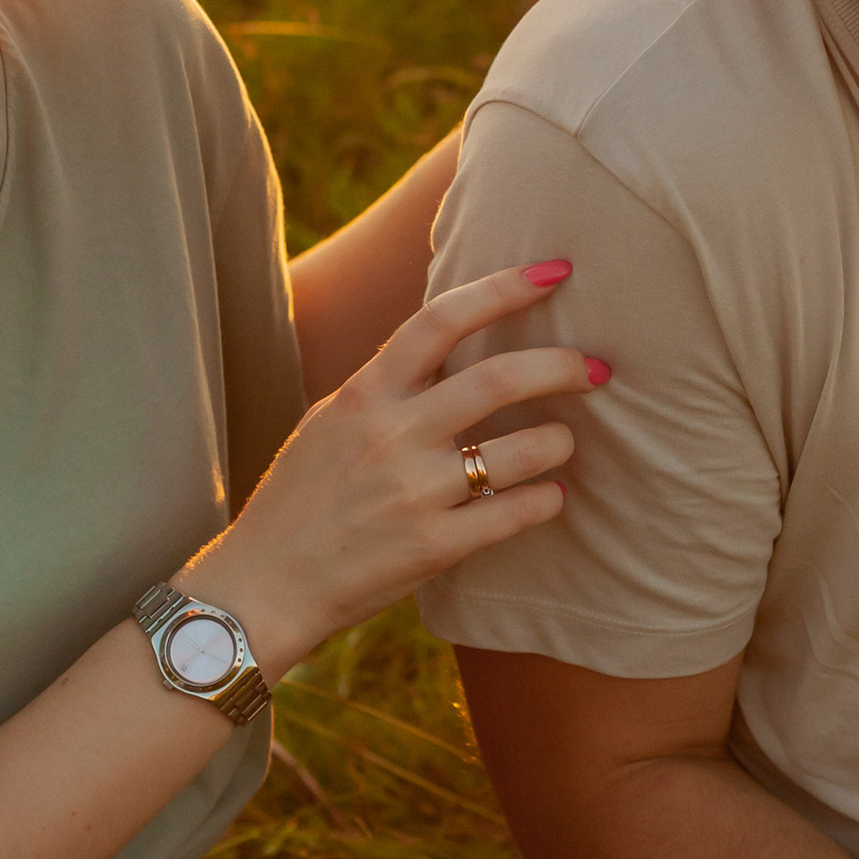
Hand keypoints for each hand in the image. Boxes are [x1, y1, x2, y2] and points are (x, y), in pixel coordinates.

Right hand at [186, 265, 601, 676]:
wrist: (261, 587)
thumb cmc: (301, 499)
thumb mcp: (332, 422)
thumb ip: (388, 384)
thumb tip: (451, 343)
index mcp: (365, 393)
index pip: (442, 318)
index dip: (504, 287)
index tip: (555, 272)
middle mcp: (392, 434)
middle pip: (500, 378)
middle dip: (563, 365)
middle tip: (596, 368)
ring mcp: (414, 492)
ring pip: (522, 449)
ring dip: (560, 440)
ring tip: (567, 441)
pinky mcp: (432, 548)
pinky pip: (515, 513)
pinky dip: (547, 500)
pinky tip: (552, 497)